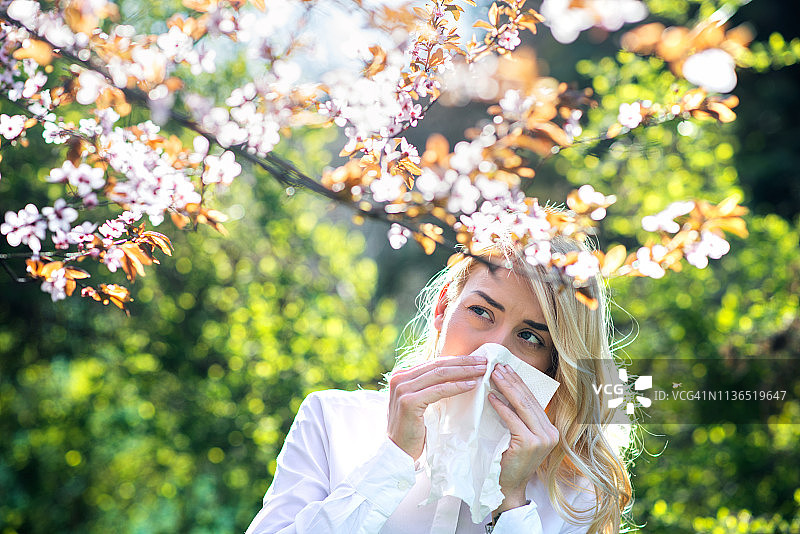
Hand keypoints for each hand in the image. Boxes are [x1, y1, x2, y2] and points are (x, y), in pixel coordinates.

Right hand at [387, 355, 487, 459]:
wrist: (398, 453)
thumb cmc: (412, 430)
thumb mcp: (420, 402)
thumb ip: (429, 387)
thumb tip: (457, 375)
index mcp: (401, 376)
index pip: (433, 363)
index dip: (456, 360)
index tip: (476, 360)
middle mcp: (399, 379)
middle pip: (438, 365)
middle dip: (463, 362)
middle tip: (484, 361)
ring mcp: (402, 389)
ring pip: (439, 374)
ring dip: (464, 371)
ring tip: (481, 370)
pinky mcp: (408, 402)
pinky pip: (438, 390)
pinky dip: (457, 386)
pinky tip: (471, 385)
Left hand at [488, 363, 558, 511]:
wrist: (508, 488)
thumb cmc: (509, 462)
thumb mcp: (519, 437)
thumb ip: (519, 419)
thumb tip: (505, 391)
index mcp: (549, 430)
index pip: (533, 400)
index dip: (519, 382)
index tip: (506, 368)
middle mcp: (550, 433)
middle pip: (528, 400)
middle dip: (512, 381)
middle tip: (498, 366)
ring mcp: (542, 438)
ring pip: (522, 406)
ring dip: (506, 388)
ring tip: (494, 375)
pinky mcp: (530, 443)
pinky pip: (513, 420)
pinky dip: (501, 407)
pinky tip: (491, 397)